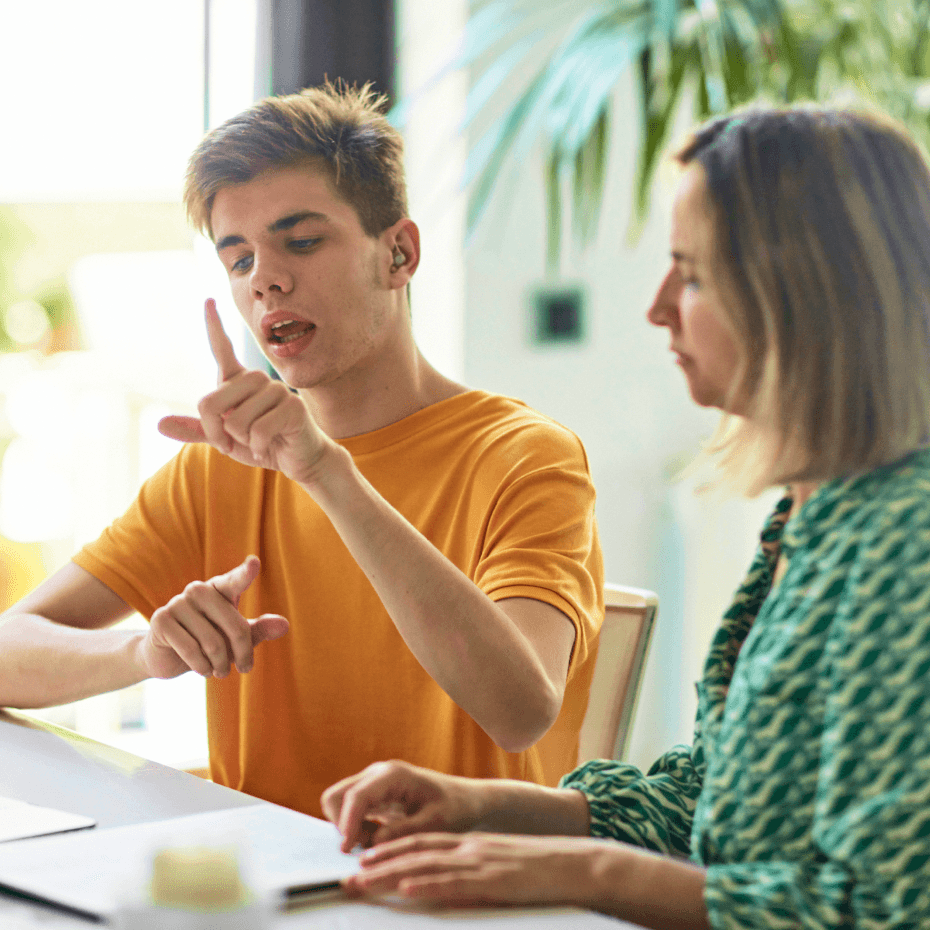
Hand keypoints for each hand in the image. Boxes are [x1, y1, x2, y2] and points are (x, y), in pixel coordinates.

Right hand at [139, 555, 288, 678]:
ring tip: (220, 671)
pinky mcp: (161, 620)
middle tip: (244, 668)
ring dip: (220, 664)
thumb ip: (260, 629)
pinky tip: (204, 670)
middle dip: (243, 652)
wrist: (166, 656)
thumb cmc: (209, 642)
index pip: (235, 580)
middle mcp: (198, 590)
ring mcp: (177, 602)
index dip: (245, 573)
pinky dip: (202, 667)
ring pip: (213, 642)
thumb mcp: (237, 637)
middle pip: (235, 626)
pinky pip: (191, 650)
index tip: (254, 563)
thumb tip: (284, 625)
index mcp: (219, 589)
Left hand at [158, 299, 331, 485]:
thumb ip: (197, 430)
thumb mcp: (225, 439)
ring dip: (240, 441)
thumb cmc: (261, 444)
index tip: (208, 300)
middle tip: (233, 443)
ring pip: (236, 420)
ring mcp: (277, 390)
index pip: (222, 348)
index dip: (213, 325)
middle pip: (211, 403)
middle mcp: (257, 379)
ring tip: (256, 442)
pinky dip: (257, 447)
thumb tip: (159, 425)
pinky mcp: (294, 407)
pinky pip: (257, 430)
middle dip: (216, 432)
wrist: (297, 459)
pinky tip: (268, 446)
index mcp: (239, 381)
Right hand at [321, 760, 485, 852]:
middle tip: (369, 845)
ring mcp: (372, 782)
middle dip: (344, 825)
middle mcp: (377, 774)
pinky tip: (381, 836)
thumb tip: (373, 843)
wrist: (462, 799)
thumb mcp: (436, 823)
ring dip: (351, 827)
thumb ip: (404, 831)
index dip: (348, 823)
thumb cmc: (453, 807)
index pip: (356, 796)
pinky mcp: (372, 794)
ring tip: (380, 839)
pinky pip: (350, 811)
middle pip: (336, 796)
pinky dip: (357, 828)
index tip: (347, 850)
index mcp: (393, 775)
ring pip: (339, 804)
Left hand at [345, 832, 612, 906]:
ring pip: (427, 865)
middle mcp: (470, 848)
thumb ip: (472, 875)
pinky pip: (454, 882)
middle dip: (380, 863)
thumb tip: (443, 890)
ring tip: (364, 880)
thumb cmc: (541, 871)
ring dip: (391, 873)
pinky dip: (428, 884)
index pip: (422, 843)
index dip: (391, 849)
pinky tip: (408, 888)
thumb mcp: (500, 868)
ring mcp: (481, 862)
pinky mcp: (493, 880)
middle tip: (349, 875)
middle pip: (416, 852)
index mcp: (471, 845)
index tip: (364, 859)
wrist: (577, 865)